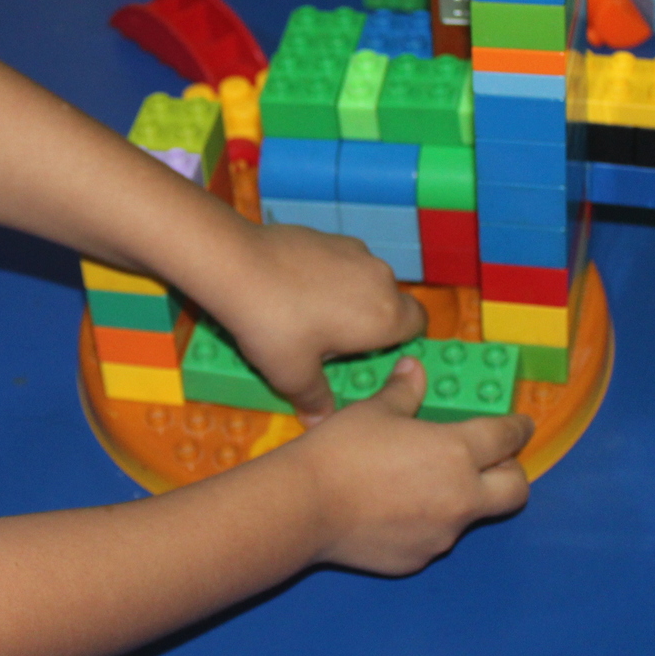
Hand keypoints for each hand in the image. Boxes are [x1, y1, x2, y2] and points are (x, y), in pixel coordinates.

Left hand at [204, 222, 427, 419]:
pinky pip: (340, 261)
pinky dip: (327, 275)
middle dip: (369, 321)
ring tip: (307, 315)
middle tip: (331, 342)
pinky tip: (292, 288)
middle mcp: (379, 278)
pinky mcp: (327, 234)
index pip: (418, 325)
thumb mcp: (293, 375)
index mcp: (385, 316)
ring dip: (348, 296)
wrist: (236, 264)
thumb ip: (315, 400)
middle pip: (390, 302)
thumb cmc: (274, 325)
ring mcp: (354, 250)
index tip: (369, 353)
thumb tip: (319, 421)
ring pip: (364, 279)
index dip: (400, 340)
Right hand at [287, 356, 532, 575]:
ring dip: (461, 498)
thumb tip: (415, 370)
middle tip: (492, 461)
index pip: (508, 438)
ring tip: (421, 484)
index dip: (518, 428)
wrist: (304, 507)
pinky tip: (392, 511)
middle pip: (515, 491)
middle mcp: (461, 497)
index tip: (519, 425)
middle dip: (512, 473)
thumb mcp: (374, 410)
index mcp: (457, 451)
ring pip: (471, 515)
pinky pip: (434, 537)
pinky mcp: (418, 559)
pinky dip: (425, 522)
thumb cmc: (341, 450)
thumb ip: (404, 391)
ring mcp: (443, 534)